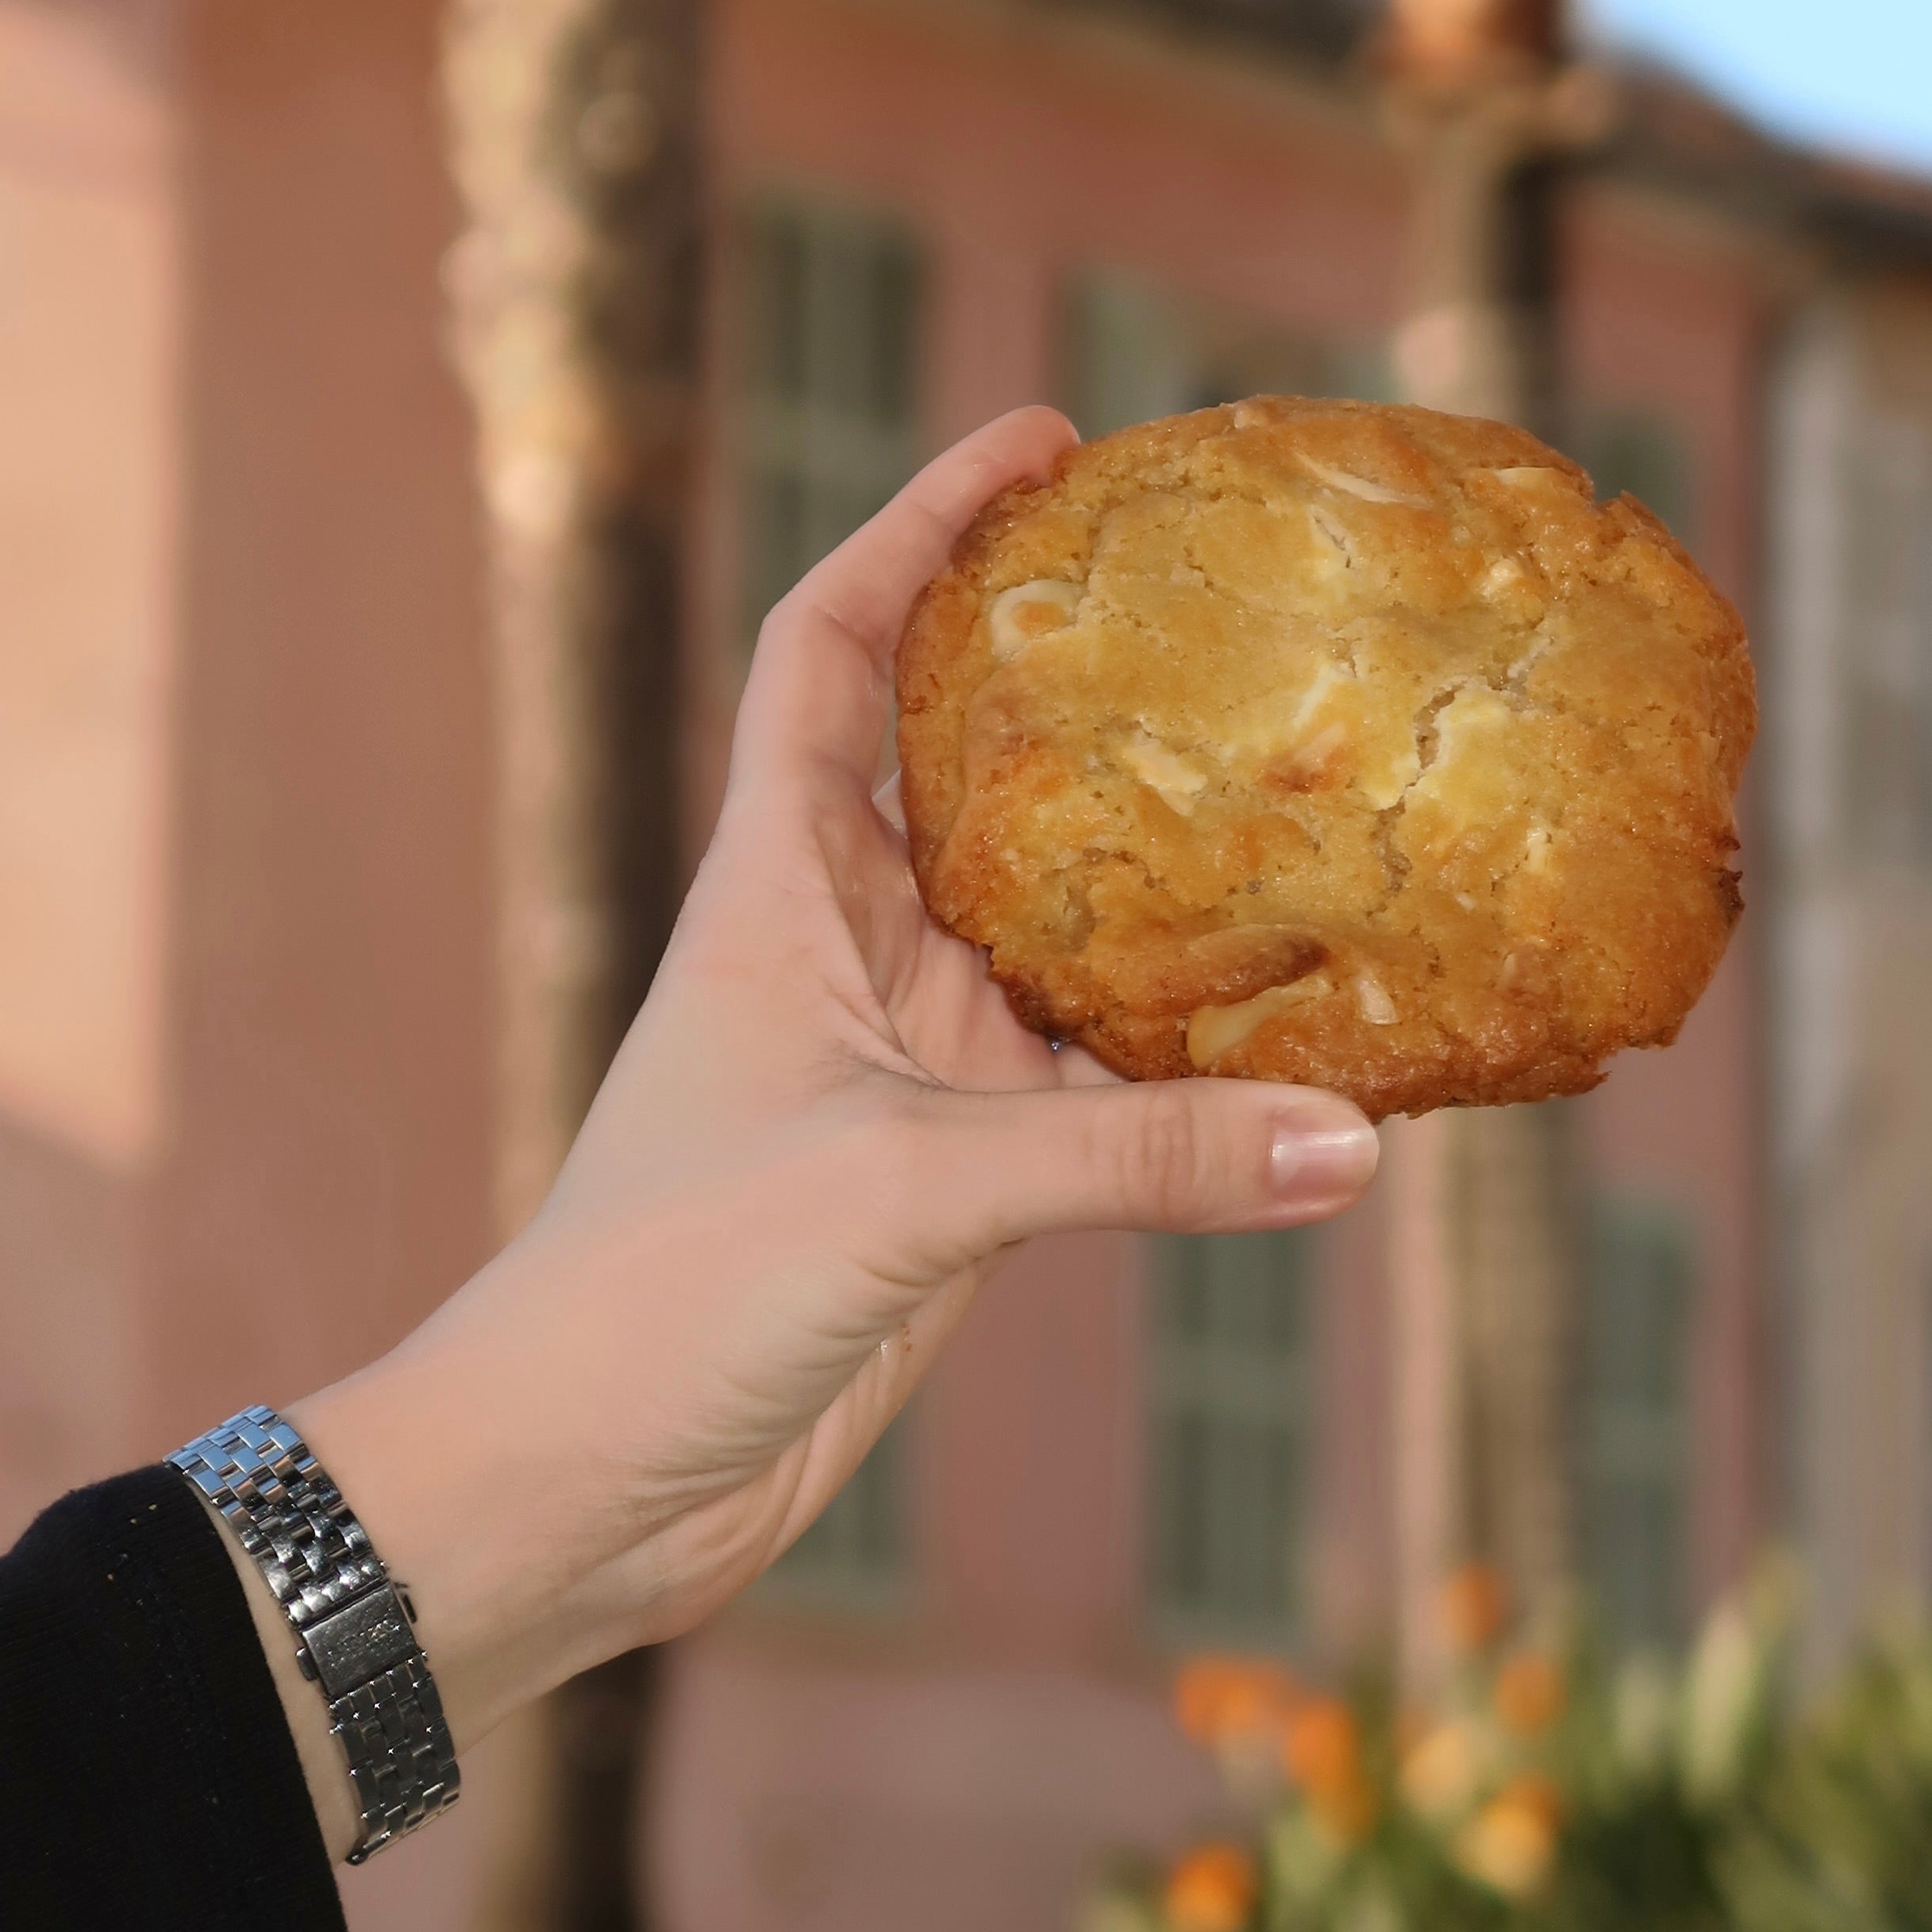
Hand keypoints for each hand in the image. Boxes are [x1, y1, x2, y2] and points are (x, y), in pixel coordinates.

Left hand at [278, 408, 1379, 1818]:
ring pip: (1057, 935)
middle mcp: (845, 948)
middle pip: (974, 766)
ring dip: (1162, 887)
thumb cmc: (667, 1289)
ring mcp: (905, 1064)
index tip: (1040, 444)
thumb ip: (1136, 1158)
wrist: (576, 1488)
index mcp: (776, 883)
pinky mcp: (952, 1181)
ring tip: (1309, 805)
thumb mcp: (905, 1185)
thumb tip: (1355, 1137)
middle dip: (1082, 682)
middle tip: (1226, 611)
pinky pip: (1100, 1093)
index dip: (920, 525)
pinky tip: (1311, 1063)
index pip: (833, 643)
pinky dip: (1194, 1079)